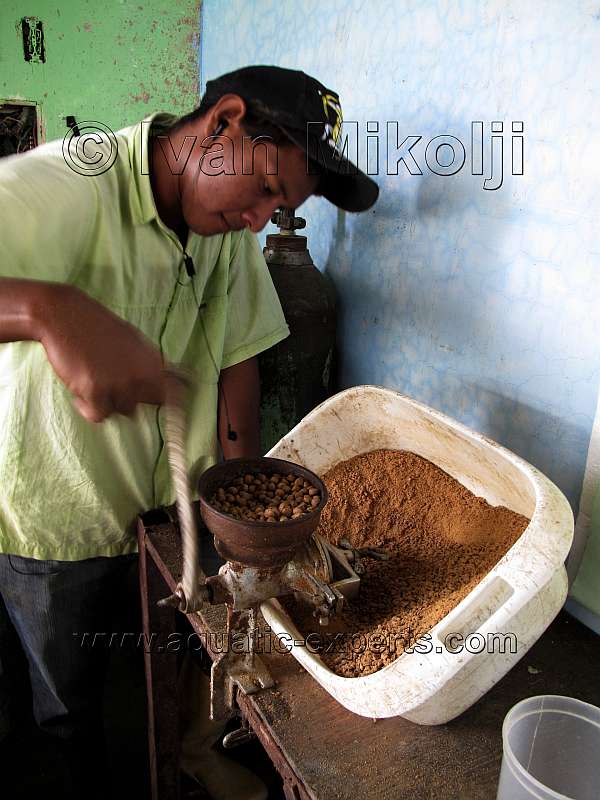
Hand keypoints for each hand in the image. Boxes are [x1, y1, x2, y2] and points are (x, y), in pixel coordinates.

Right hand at [40, 285, 166, 421]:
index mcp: (153, 362)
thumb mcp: (134, 340)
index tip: (172, 418)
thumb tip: (173, 385)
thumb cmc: (99, 327)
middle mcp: (141, 375)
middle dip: (128, 399)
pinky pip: (98, 416)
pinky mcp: (95, 391)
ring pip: (120, 411)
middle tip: (111, 381)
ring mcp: (119, 384)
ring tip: (94, 380)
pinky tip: (82, 393)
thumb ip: (150, 364)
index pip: (175, 395)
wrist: (65, 316)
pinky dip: (88, 408)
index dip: (174, 408)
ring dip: (108, 402)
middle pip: (143, 406)